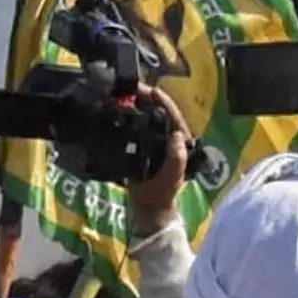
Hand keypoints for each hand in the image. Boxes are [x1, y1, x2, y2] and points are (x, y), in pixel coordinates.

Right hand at [124, 86, 194, 246]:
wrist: (147, 209)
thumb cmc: (162, 194)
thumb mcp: (171, 177)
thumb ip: (176, 159)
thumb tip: (177, 135)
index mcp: (179, 142)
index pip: (173, 115)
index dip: (162, 100)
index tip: (148, 90)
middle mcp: (169, 139)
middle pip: (158, 112)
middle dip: (146, 98)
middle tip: (130, 88)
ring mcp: (155, 143)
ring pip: (147, 118)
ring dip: (136, 105)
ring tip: (122, 95)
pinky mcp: (142, 148)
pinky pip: (136, 129)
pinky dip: (128, 118)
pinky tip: (117, 111)